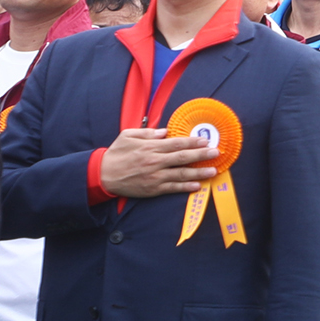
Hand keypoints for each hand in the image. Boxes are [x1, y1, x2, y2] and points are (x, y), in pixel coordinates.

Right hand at [100, 126, 215, 198]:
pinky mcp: (153, 189)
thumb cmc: (116, 154)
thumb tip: (165, 132)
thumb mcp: (127, 136)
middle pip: (183, 157)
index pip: (176, 144)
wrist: (103, 175)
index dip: (192, 142)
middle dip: (201, 155)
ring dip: (199, 172)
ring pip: (181, 174)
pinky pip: (173, 188)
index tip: (205, 141)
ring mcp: (155, 176)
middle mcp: (155, 161)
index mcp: (150, 147)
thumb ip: (147, 133)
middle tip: (216, 153)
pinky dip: (186, 187)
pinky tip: (198, 185)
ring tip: (213, 170)